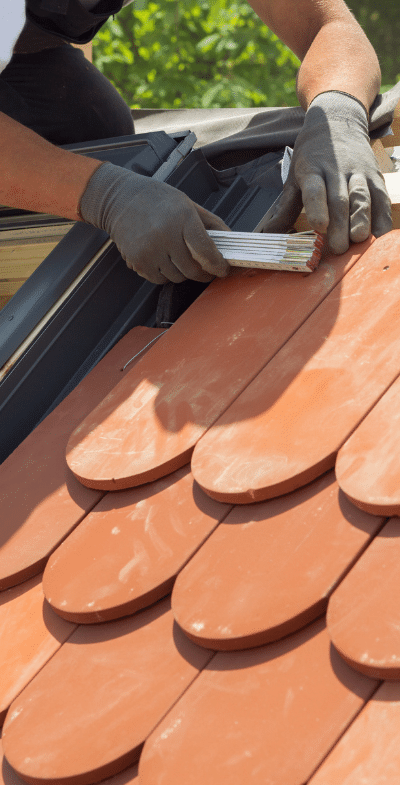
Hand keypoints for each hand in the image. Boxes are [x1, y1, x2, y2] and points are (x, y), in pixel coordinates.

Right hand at [79, 161, 229, 282]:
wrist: (120, 199)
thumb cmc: (157, 200)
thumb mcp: (188, 204)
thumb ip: (211, 224)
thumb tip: (232, 242)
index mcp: (182, 217)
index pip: (205, 250)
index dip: (217, 265)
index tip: (223, 269)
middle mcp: (165, 235)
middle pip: (192, 270)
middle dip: (203, 273)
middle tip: (206, 270)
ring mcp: (149, 250)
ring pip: (177, 277)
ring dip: (182, 273)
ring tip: (179, 257)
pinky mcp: (137, 261)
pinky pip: (159, 279)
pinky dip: (165, 274)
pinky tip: (163, 259)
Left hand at [261, 92, 392, 253]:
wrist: (337, 122)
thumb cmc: (311, 157)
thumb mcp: (294, 176)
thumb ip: (285, 207)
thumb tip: (268, 233)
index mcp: (312, 169)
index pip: (314, 189)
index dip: (318, 207)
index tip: (320, 226)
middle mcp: (337, 170)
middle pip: (340, 199)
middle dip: (340, 225)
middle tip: (338, 248)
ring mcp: (358, 172)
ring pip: (362, 197)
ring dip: (362, 219)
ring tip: (359, 240)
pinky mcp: (375, 176)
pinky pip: (381, 197)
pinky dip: (382, 216)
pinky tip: (380, 234)